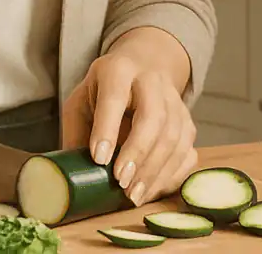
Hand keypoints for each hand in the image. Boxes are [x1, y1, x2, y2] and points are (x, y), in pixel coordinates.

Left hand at [61, 48, 196, 207]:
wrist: (144, 66)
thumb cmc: (104, 90)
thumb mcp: (82, 100)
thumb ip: (77, 132)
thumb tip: (72, 174)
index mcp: (117, 70)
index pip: (114, 97)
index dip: (107, 129)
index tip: (99, 159)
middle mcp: (151, 81)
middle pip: (153, 117)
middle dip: (137, 153)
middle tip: (121, 182)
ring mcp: (175, 101)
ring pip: (174, 136)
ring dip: (154, 171)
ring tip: (133, 195)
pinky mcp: (188, 122)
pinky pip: (187, 152)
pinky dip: (171, 175)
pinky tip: (151, 189)